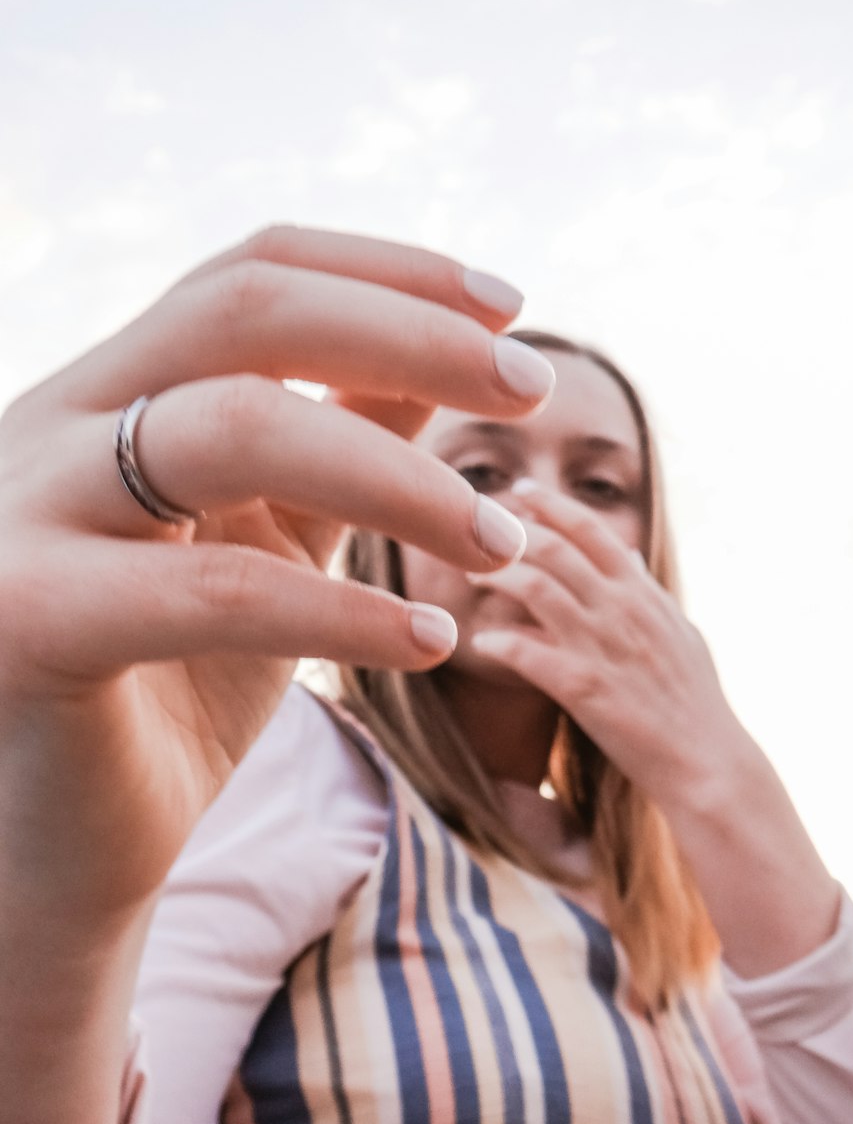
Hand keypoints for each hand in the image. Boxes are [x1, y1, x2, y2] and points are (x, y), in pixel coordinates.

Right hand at [0, 225, 552, 917]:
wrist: (54, 852)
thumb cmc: (169, 690)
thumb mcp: (270, 543)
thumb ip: (340, 444)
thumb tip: (448, 359)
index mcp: (112, 392)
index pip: (254, 272)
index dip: (390, 272)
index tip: (511, 307)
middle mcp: (53, 423)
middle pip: (242, 314)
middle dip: (411, 335)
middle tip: (531, 388)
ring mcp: (24, 512)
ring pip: (235, 429)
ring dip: (402, 479)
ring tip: (500, 542)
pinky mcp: (23, 620)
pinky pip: (215, 589)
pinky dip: (345, 611)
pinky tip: (433, 640)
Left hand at [468, 479, 747, 801]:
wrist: (707, 761)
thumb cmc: (694, 700)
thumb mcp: (680, 632)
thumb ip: (648, 590)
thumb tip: (628, 552)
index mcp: (642, 593)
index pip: (592, 529)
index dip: (552, 504)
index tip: (520, 490)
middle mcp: (620, 608)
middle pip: (553, 548)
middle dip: (509, 534)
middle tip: (479, 536)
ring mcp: (601, 645)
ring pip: (534, 587)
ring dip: (496, 577)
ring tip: (474, 579)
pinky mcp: (583, 687)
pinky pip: (525, 651)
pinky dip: (498, 641)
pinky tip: (482, 642)